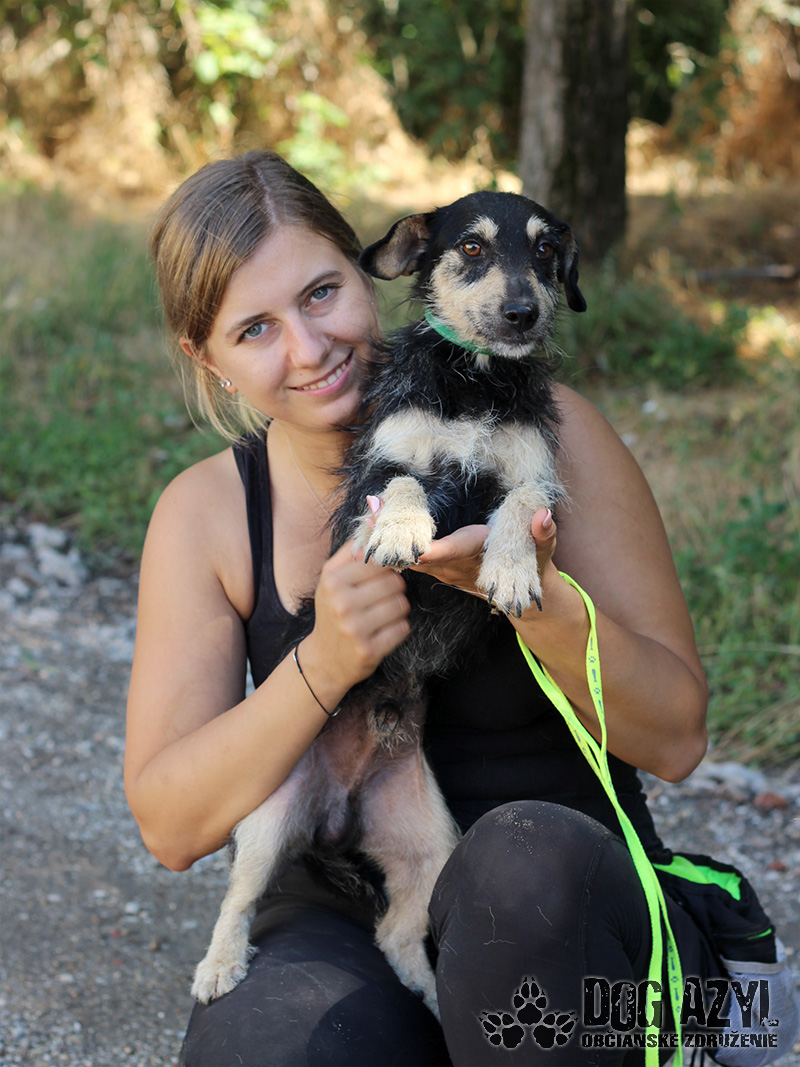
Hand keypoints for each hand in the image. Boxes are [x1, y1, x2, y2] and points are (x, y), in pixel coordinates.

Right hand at [303, 539, 410, 692]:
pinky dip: (398, 629)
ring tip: (383, 614)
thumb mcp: (331, 579)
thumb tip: (374, 518)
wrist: (324, 660)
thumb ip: (352, 551)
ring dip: (399, 609)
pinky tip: (383, 631)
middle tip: (382, 599)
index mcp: (332, 580)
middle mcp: (341, 602)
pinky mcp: (368, 649)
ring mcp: (354, 628)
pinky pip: (403, 629)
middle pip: (395, 582)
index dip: (387, 567)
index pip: (379, 561)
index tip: (384, 574)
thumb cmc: (332, 612)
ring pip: (402, 604)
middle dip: (394, 590)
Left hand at [366, 496, 558, 611]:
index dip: (438, 551)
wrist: (519, 596)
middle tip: (375, 520)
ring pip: (411, 556)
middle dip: (399, 541)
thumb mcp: (544, 553)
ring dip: (388, 540)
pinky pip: (408, 556)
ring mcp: (443, 568)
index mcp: (479, 556)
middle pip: (423, 554)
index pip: (457, 552)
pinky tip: (369, 528)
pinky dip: (390, 543)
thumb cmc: (533, 567)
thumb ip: (544, 535)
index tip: (418, 549)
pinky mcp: (435, 566)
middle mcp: (456, 565)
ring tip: (365, 519)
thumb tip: (543, 516)